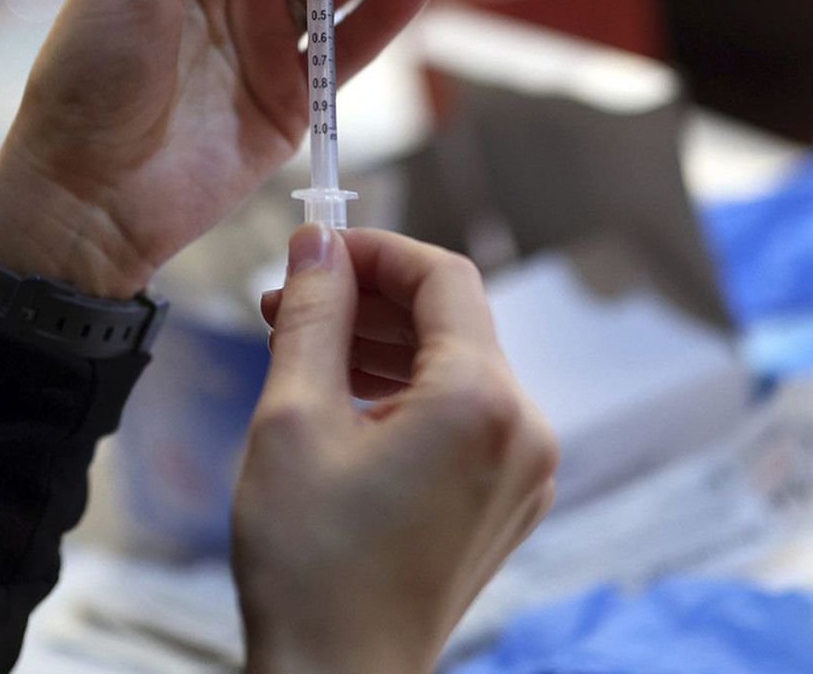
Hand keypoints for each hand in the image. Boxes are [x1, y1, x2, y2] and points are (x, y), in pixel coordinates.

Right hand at [232, 226, 557, 673]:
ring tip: (301, 345)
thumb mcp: (292, 419)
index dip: (374, 250)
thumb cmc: (310, 567)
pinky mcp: (506, 502)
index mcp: (482, 403)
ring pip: (458, 368)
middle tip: (288, 298)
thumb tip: (317, 245)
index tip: (314, 248)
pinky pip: (465, 417)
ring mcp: (524, 472)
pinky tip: (342, 398)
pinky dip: (408, 393)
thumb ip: (311, 316)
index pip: (443, 276)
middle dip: (370, 299)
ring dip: (384, 345)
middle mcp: (524, 431)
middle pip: (455, 321)